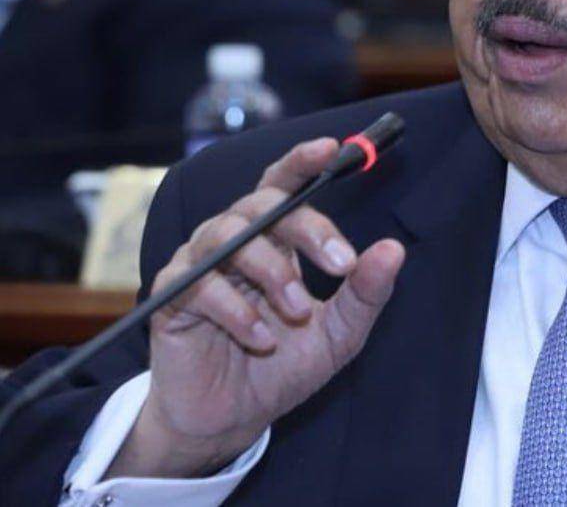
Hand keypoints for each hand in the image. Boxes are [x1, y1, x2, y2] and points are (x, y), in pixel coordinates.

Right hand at [108, 139, 405, 478]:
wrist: (234, 418)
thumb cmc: (284, 365)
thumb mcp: (339, 333)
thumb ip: (365, 292)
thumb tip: (394, 249)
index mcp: (275, 238)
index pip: (285, 183)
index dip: (302, 160)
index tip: (331, 148)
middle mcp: (236, 239)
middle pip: (265, 203)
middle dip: (308, 228)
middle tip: (340, 265)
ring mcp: (199, 263)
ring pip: (231, 236)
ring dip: (273, 271)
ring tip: (298, 311)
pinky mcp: (172, 296)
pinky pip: (200, 284)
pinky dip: (237, 310)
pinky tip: (260, 338)